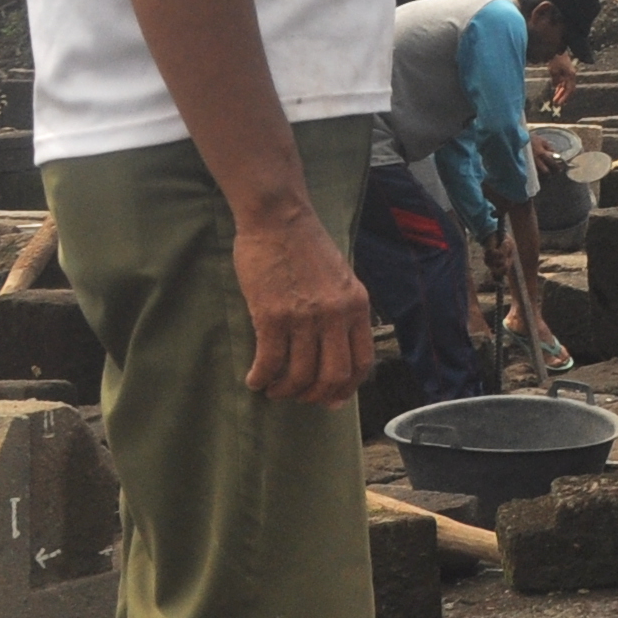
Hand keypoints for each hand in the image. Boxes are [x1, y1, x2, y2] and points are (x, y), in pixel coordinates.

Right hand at [232, 201, 373, 406]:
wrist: (279, 219)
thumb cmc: (306, 247)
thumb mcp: (341, 279)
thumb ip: (343, 313)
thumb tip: (336, 351)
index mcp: (357, 306)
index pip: (362, 362)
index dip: (347, 388)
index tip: (331, 399)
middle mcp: (336, 315)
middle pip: (333, 376)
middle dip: (315, 395)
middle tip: (298, 397)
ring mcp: (305, 317)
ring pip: (299, 374)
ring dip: (284, 390)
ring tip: (273, 389)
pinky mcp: (272, 315)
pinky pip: (269, 361)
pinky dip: (261, 378)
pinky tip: (254, 380)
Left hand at [543, 55, 579, 112]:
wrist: (557, 50)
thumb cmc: (556, 59)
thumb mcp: (554, 70)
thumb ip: (555, 79)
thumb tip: (556, 86)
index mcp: (571, 75)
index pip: (570, 89)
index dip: (564, 97)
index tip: (559, 103)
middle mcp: (571, 76)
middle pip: (568, 89)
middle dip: (563, 97)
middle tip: (556, 104)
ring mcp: (568, 74)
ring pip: (565, 86)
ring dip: (561, 93)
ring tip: (555, 99)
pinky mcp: (564, 72)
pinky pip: (563, 82)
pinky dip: (560, 87)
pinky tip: (556, 91)